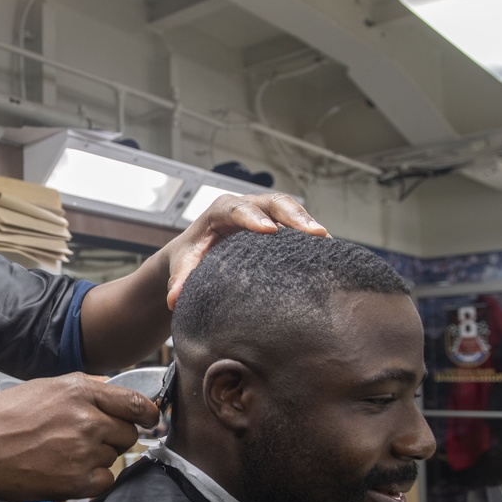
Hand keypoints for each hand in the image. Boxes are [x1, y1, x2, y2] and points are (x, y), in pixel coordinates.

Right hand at [0, 373, 159, 501]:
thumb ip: (82, 388)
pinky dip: (93, 481)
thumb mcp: (42, 386)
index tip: (150, 420)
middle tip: (84, 441)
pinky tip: (67, 472)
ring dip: (98, 459)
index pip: (135, 402)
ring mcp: (83, 450)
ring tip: (62, 455)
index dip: (147, 414)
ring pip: (114, 457)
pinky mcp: (77, 480)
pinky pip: (106, 481)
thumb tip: (110, 386)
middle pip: (128, 433)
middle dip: (114, 437)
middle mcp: (87, 418)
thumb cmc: (0, 417)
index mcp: (79, 391)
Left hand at [165, 192, 327, 309]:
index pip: (237, 209)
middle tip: (313, 233)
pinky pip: (297, 224)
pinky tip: (328, 253)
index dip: (253, 218)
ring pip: (290, 210)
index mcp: (220, 211)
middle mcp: (245, 207)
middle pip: (272, 202)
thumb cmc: (190, 256)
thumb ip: (179, 281)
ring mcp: (264, 212)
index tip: (269, 230)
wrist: (197, 252)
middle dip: (293, 216)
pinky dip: (311, 235)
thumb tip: (172, 299)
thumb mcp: (182, 267)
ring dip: (308, 223)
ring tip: (327, 241)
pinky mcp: (277, 224)